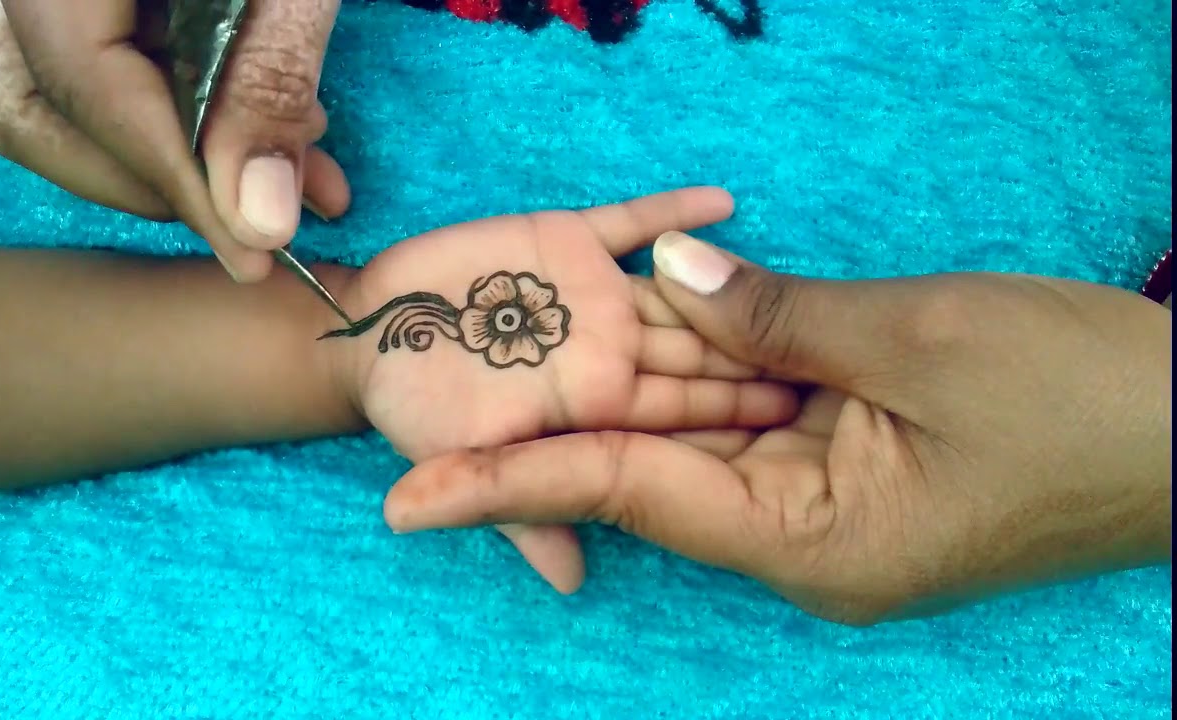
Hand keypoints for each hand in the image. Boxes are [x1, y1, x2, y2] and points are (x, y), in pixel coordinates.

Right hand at [0, 0, 348, 281]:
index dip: (173, 184)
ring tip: (280, 169)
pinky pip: (62, 62)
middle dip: (147, 181)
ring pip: (29, 93)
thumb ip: (266, 78)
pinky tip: (254, 123)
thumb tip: (260, 220)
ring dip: (152, 157)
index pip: (84, 86)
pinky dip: (154, 108)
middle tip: (259, 216)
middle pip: (21, 104)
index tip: (255, 255)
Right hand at [325, 189, 798, 592]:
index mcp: (601, 401)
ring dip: (735, 288)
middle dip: (758, 348)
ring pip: (682, 289)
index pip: (685, 408)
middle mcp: (613, 347)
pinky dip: (673, 211)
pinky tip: (726, 200)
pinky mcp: (571, 241)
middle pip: (701, 348)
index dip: (738, 406)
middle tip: (827, 344)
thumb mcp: (472, 462)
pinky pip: (631, 221)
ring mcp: (599, 294)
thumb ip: (527, 510)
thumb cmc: (421, 409)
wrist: (376, 335)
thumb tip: (573, 584)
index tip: (802, 407)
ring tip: (800, 277)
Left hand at [383, 232, 1171, 623]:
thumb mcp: (920, 341)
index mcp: (809, 542)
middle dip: (544, 427)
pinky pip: (758, 408)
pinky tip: (643, 318)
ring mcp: (828, 499)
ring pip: (702, 428)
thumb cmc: (1081, 399)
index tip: (407, 502)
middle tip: (425, 410)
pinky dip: (712, 359)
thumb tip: (670, 269)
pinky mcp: (854, 458)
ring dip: (628, 377)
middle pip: (645, 466)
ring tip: (505, 353)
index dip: (511, 485)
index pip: (627, 497)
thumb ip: (778, 312)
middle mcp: (801, 535)